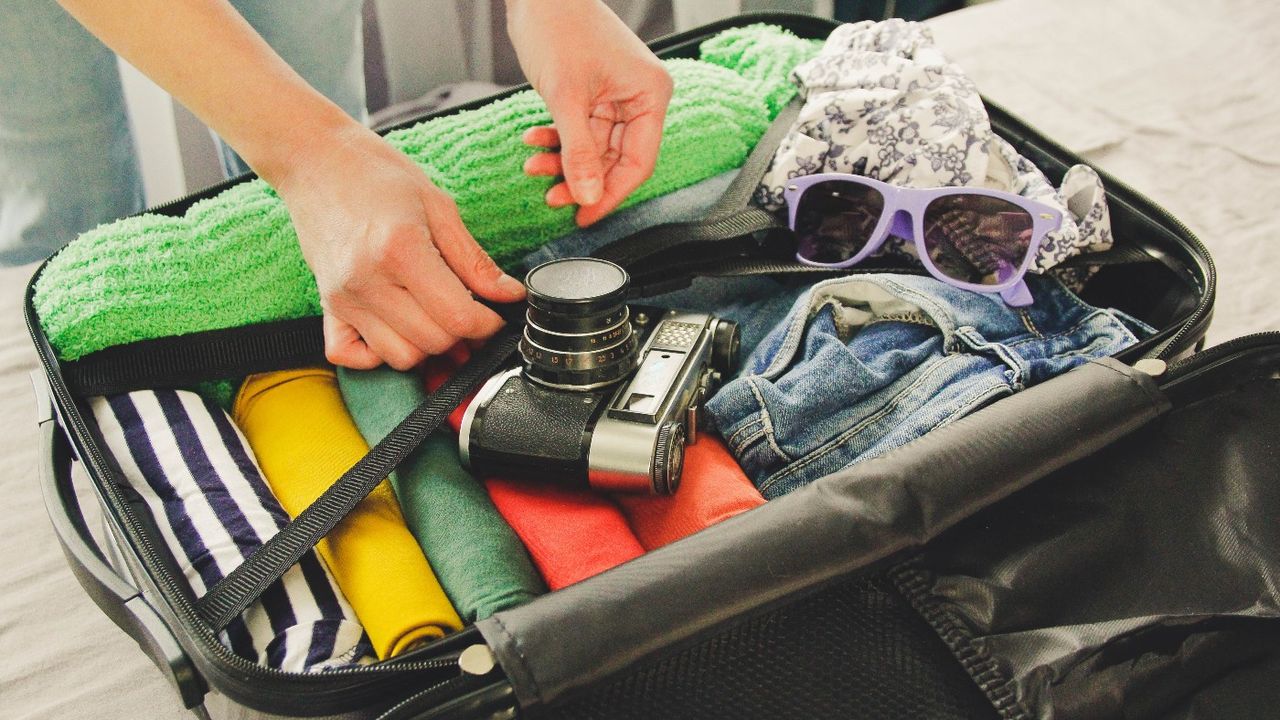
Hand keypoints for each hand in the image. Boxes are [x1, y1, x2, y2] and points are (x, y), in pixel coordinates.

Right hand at [276, 122, 525, 369]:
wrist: (316, 161)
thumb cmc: (378, 175)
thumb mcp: (438, 206)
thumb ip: (474, 260)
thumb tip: (509, 295)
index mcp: (400, 249)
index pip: (457, 317)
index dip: (486, 324)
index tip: (492, 314)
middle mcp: (367, 280)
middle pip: (433, 342)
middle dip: (461, 335)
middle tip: (468, 314)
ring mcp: (343, 298)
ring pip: (400, 357)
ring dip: (426, 346)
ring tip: (434, 318)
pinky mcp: (326, 306)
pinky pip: (352, 357)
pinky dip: (378, 355)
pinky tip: (396, 328)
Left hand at [507, 0, 672, 225]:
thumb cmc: (558, 26)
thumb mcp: (566, 97)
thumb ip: (578, 151)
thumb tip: (587, 196)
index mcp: (649, 95)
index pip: (638, 161)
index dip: (611, 194)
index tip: (585, 216)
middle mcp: (639, 97)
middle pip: (615, 158)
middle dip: (580, 177)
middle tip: (552, 197)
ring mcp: (616, 96)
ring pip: (594, 147)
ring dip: (563, 160)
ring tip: (534, 168)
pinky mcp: (594, 93)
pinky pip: (580, 130)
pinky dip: (557, 139)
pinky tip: (533, 141)